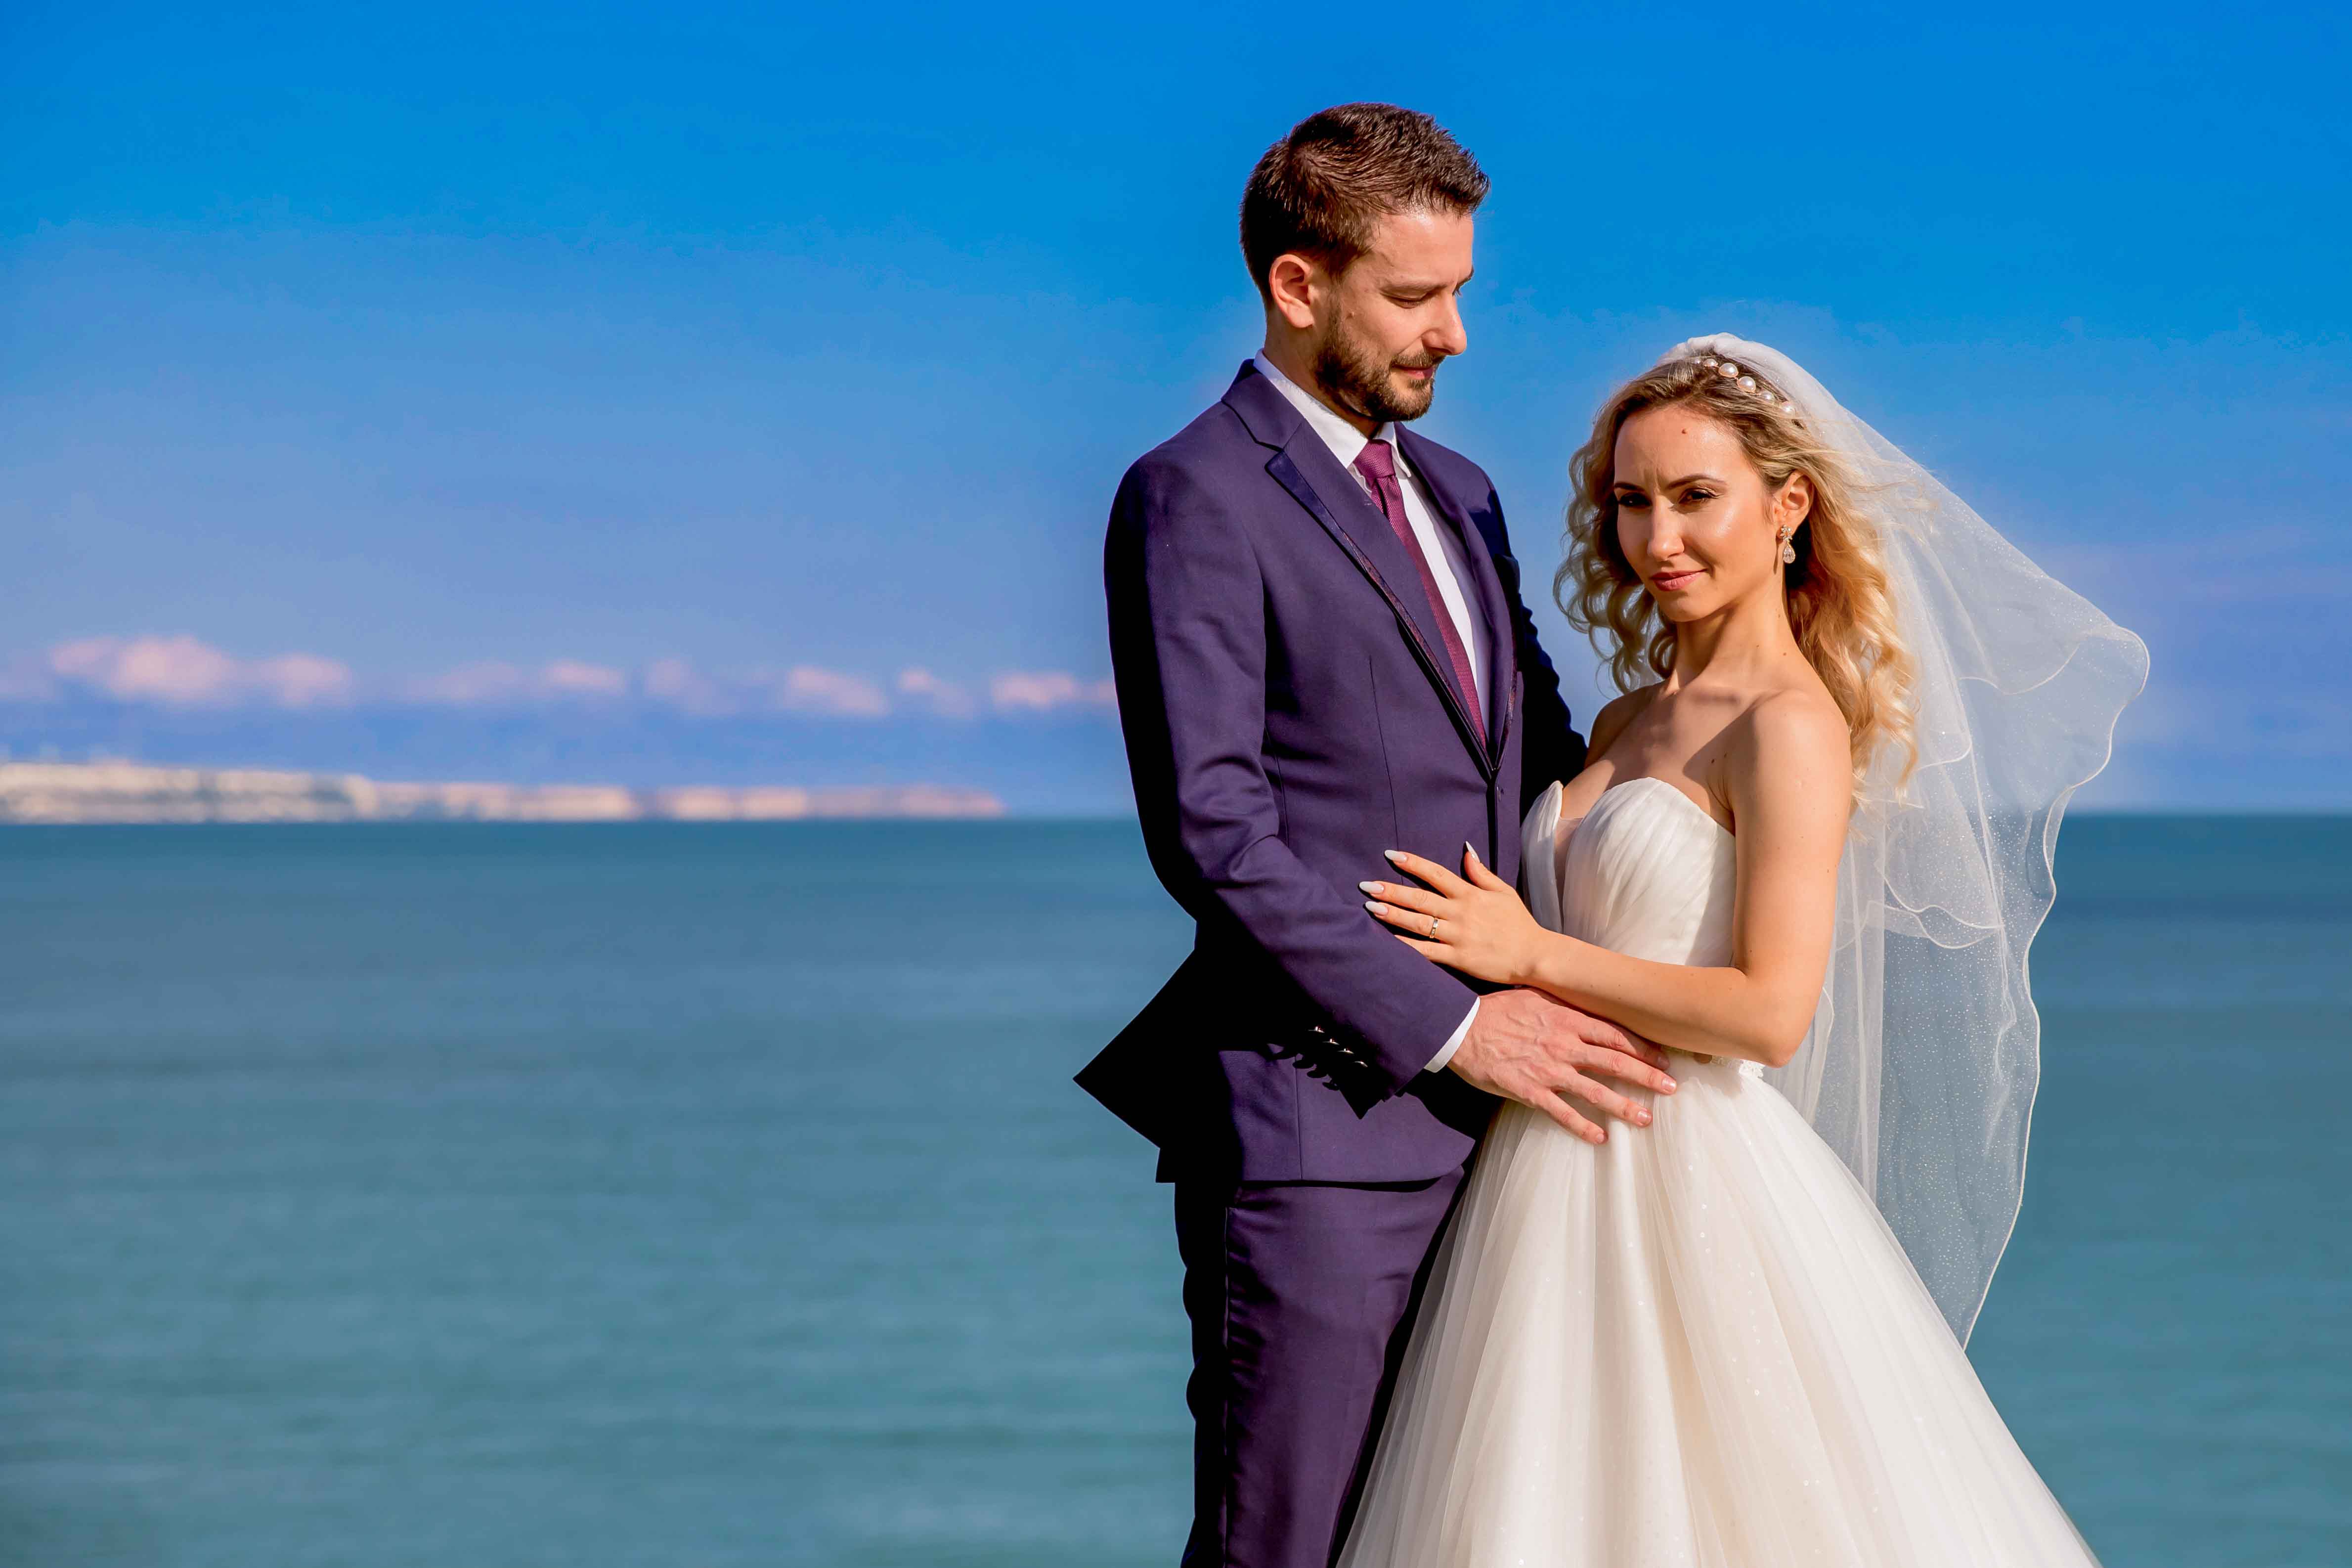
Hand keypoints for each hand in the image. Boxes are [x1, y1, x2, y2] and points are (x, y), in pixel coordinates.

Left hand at [1362, 844, 1543, 986]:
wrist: (1534, 955)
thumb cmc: (1518, 923)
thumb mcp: (1503, 892)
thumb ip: (1481, 872)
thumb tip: (1465, 849)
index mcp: (1471, 894)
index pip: (1436, 873)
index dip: (1413, 863)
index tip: (1391, 855)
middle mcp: (1461, 912)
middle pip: (1420, 898)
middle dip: (1392, 890)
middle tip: (1366, 885)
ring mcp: (1458, 936)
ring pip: (1418, 923)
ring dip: (1392, 915)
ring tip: (1369, 908)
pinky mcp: (1457, 958)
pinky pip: (1426, 952)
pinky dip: (1406, 948)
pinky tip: (1386, 943)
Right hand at [1444, 988, 1677, 1144]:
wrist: (1461, 1028)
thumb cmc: (1497, 1010)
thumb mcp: (1535, 995)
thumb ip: (1565, 1002)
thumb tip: (1590, 1003)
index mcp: (1567, 1019)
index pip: (1614, 1033)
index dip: (1643, 1047)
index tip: (1663, 1057)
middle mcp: (1564, 1044)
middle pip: (1615, 1061)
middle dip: (1647, 1075)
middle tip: (1672, 1088)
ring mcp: (1549, 1070)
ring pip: (1595, 1091)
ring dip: (1624, 1106)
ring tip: (1646, 1119)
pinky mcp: (1531, 1091)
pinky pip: (1562, 1112)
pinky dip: (1583, 1127)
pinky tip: (1601, 1139)